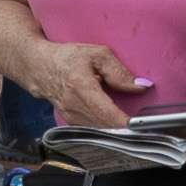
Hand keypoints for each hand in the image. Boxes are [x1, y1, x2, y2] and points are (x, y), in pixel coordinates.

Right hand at [18, 36, 149, 129]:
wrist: (39, 67)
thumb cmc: (67, 58)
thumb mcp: (97, 55)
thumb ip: (119, 72)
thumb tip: (141, 86)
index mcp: (81, 88)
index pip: (108, 114)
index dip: (127, 123)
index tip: (143, 126)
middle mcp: (74, 107)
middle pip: (107, 126)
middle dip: (128, 128)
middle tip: (146, 125)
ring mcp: (71, 118)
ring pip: (101, 130)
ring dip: (118, 129)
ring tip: (134, 123)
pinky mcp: (72, 123)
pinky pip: (95, 129)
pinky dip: (108, 127)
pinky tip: (117, 122)